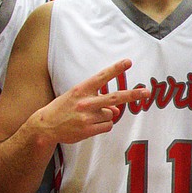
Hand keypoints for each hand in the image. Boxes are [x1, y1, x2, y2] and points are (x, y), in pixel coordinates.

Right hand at [35, 60, 150, 144]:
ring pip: (111, 114)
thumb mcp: (78, 98)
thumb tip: (117, 110)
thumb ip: (98, 99)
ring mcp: (87, 117)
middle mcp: (85, 102)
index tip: (128, 62)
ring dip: (105, 115)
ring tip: (88, 116)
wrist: (45, 126)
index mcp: (81, 90)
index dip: (115, 69)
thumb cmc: (64, 108)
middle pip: (114, 98)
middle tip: (147, 92)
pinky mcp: (88, 130)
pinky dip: (103, 125)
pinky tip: (89, 125)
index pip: (101, 77)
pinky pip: (107, 126)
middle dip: (132, 95)